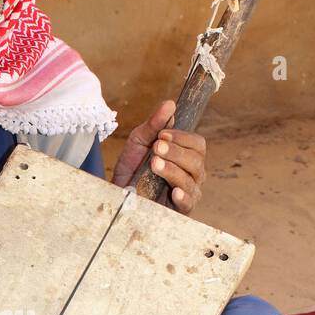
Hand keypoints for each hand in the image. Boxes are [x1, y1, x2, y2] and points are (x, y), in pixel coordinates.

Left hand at [112, 98, 206, 213]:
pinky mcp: (180, 210)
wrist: (118, 192)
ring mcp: (188, 192)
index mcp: (186, 155)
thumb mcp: (139, 141)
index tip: (162, 135)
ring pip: (190, 179)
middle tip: (156, 148)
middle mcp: (192, 173)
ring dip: (172, 169)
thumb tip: (170, 104)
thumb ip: (154, 124)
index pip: (197, 144)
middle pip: (196, 161)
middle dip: (176, 152)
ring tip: (154, 164)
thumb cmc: (132, 167)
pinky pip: (188, 203)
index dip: (182, 138)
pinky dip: (183, 196)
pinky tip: (174, 191)